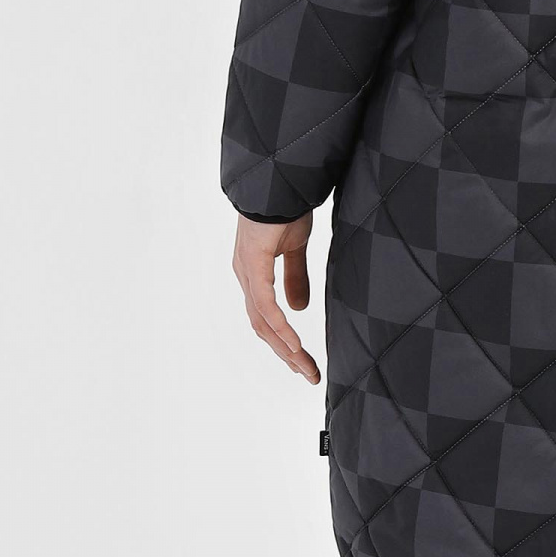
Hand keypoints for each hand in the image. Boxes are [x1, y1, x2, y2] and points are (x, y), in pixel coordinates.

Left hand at [231, 210, 319, 383]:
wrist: (279, 182)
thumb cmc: (285, 209)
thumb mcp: (296, 248)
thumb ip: (297, 277)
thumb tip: (299, 308)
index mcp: (254, 275)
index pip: (266, 318)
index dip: (283, 342)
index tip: (303, 361)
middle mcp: (246, 278)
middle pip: (263, 328)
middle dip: (286, 354)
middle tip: (309, 374)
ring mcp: (247, 273)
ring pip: (263, 323)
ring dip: (285, 348)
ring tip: (305, 367)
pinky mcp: (254, 265)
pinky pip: (265, 305)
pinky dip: (279, 327)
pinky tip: (293, 344)